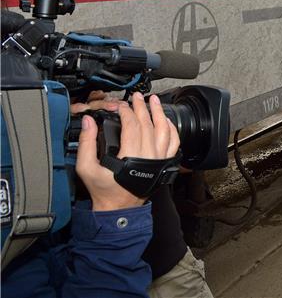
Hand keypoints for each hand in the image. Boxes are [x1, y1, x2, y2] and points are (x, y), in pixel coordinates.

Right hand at [76, 92, 179, 211]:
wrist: (119, 207)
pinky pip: (174, 143)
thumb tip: (89, 122)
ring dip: (159, 113)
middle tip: (136, 96)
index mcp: (130, 156)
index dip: (126, 112)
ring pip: (164, 130)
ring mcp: (159, 159)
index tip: (120, 105)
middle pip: (148, 124)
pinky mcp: (165, 163)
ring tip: (154, 100)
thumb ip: (86, 143)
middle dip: (141, 107)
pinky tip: (166, 120)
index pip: (131, 125)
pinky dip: (171, 129)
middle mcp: (149, 156)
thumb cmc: (104, 190)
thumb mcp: (86, 168)